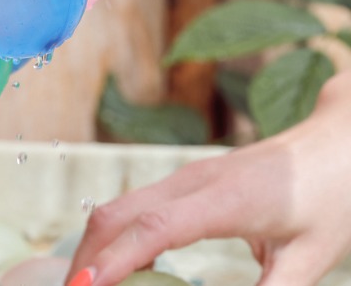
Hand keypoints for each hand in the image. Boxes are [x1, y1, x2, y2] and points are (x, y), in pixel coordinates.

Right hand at [68, 70, 350, 285]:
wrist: (338, 142)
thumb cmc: (332, 196)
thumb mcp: (314, 256)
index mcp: (225, 198)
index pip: (153, 229)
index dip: (114, 261)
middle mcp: (193, 180)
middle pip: (116, 214)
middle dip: (87, 257)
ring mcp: (185, 176)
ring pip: (118, 207)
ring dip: (95, 246)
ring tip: (87, 285)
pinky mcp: (185, 180)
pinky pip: (134, 206)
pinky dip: (113, 235)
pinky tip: (115, 264)